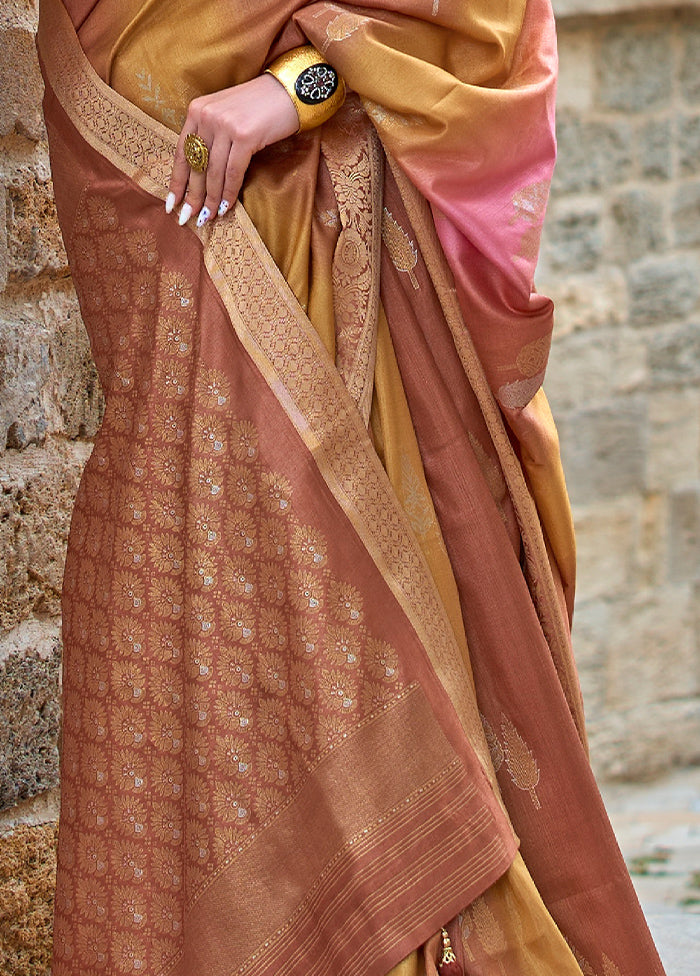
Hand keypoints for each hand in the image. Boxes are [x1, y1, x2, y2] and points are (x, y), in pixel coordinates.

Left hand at [165, 73, 298, 226]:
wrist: (289, 91)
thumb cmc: (258, 108)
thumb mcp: (225, 116)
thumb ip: (210, 137)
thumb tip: (200, 176)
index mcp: (197, 110)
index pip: (181, 152)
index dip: (176, 181)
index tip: (171, 203)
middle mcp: (207, 116)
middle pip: (195, 165)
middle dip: (192, 196)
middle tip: (187, 218)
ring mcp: (225, 125)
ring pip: (213, 172)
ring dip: (210, 199)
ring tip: (207, 218)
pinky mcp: (245, 135)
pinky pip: (233, 172)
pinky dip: (229, 192)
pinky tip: (225, 207)